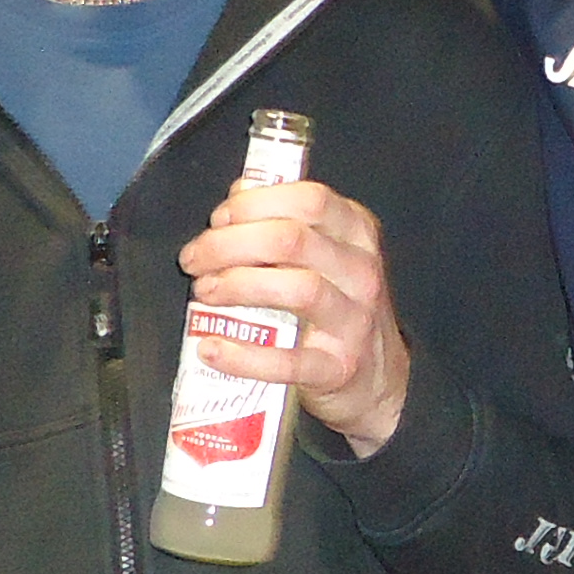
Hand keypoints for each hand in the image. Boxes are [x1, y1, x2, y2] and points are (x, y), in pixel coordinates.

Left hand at [180, 179, 411, 457]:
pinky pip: (288, 361)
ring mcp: (354, 321)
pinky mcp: (339, 368)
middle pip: (291, 240)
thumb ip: (287, 221)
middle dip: (229, 244)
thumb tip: (239, 194)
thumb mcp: (327, 255)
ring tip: (204, 292)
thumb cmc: (339, 308)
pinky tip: (211, 347)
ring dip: (237, 286)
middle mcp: (361, 272)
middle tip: (195, 259)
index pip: (309, 200)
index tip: (219, 219)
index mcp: (356, 233)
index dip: (255, 204)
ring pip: (297, 289)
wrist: (378, 379)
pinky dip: (242, 355)